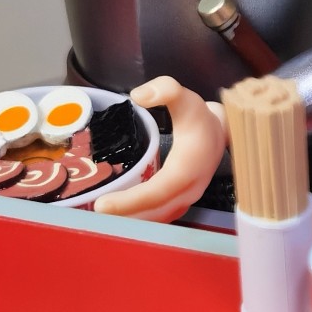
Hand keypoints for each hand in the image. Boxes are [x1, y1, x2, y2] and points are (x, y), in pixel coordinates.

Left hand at [94, 77, 226, 223]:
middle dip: (121, 217)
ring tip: (97, 219)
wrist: (221, 134)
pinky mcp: (181, 203)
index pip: (156, 193)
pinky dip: (137, 220)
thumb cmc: (200, 118)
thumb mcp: (186, 98)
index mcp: (187, 170)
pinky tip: (117, 217)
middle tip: (89, 214)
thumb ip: (165, 89)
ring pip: (155, 220)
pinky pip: (157, 217)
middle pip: (152, 213)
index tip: (102, 205)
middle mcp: (188, 191)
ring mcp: (186, 200)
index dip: (129, 202)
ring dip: (128, 222)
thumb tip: (138, 95)